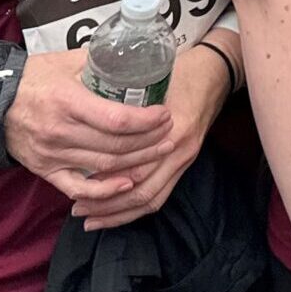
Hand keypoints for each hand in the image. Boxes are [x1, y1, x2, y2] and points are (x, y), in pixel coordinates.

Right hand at [0, 47, 176, 208]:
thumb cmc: (31, 77)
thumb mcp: (66, 61)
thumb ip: (100, 62)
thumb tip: (135, 56)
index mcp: (68, 101)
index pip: (116, 119)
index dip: (146, 121)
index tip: (165, 114)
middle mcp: (60, 132)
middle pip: (116, 146)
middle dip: (150, 143)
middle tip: (171, 134)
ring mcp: (52, 154)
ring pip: (103, 167)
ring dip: (136, 163)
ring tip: (160, 153)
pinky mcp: (44, 169)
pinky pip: (77, 187)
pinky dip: (103, 191)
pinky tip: (126, 184)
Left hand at [74, 40, 236, 230]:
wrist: (214, 74)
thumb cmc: (178, 72)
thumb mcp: (149, 81)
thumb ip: (122, 101)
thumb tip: (82, 116)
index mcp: (170, 127)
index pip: (135, 165)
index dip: (105, 180)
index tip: (76, 184)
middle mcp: (178, 148)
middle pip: (141, 188)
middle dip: (106, 203)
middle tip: (76, 209)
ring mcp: (185, 158)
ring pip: (150, 198)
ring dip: (119, 213)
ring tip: (90, 219)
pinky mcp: (186, 163)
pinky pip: (161, 196)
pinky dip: (136, 210)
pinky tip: (116, 216)